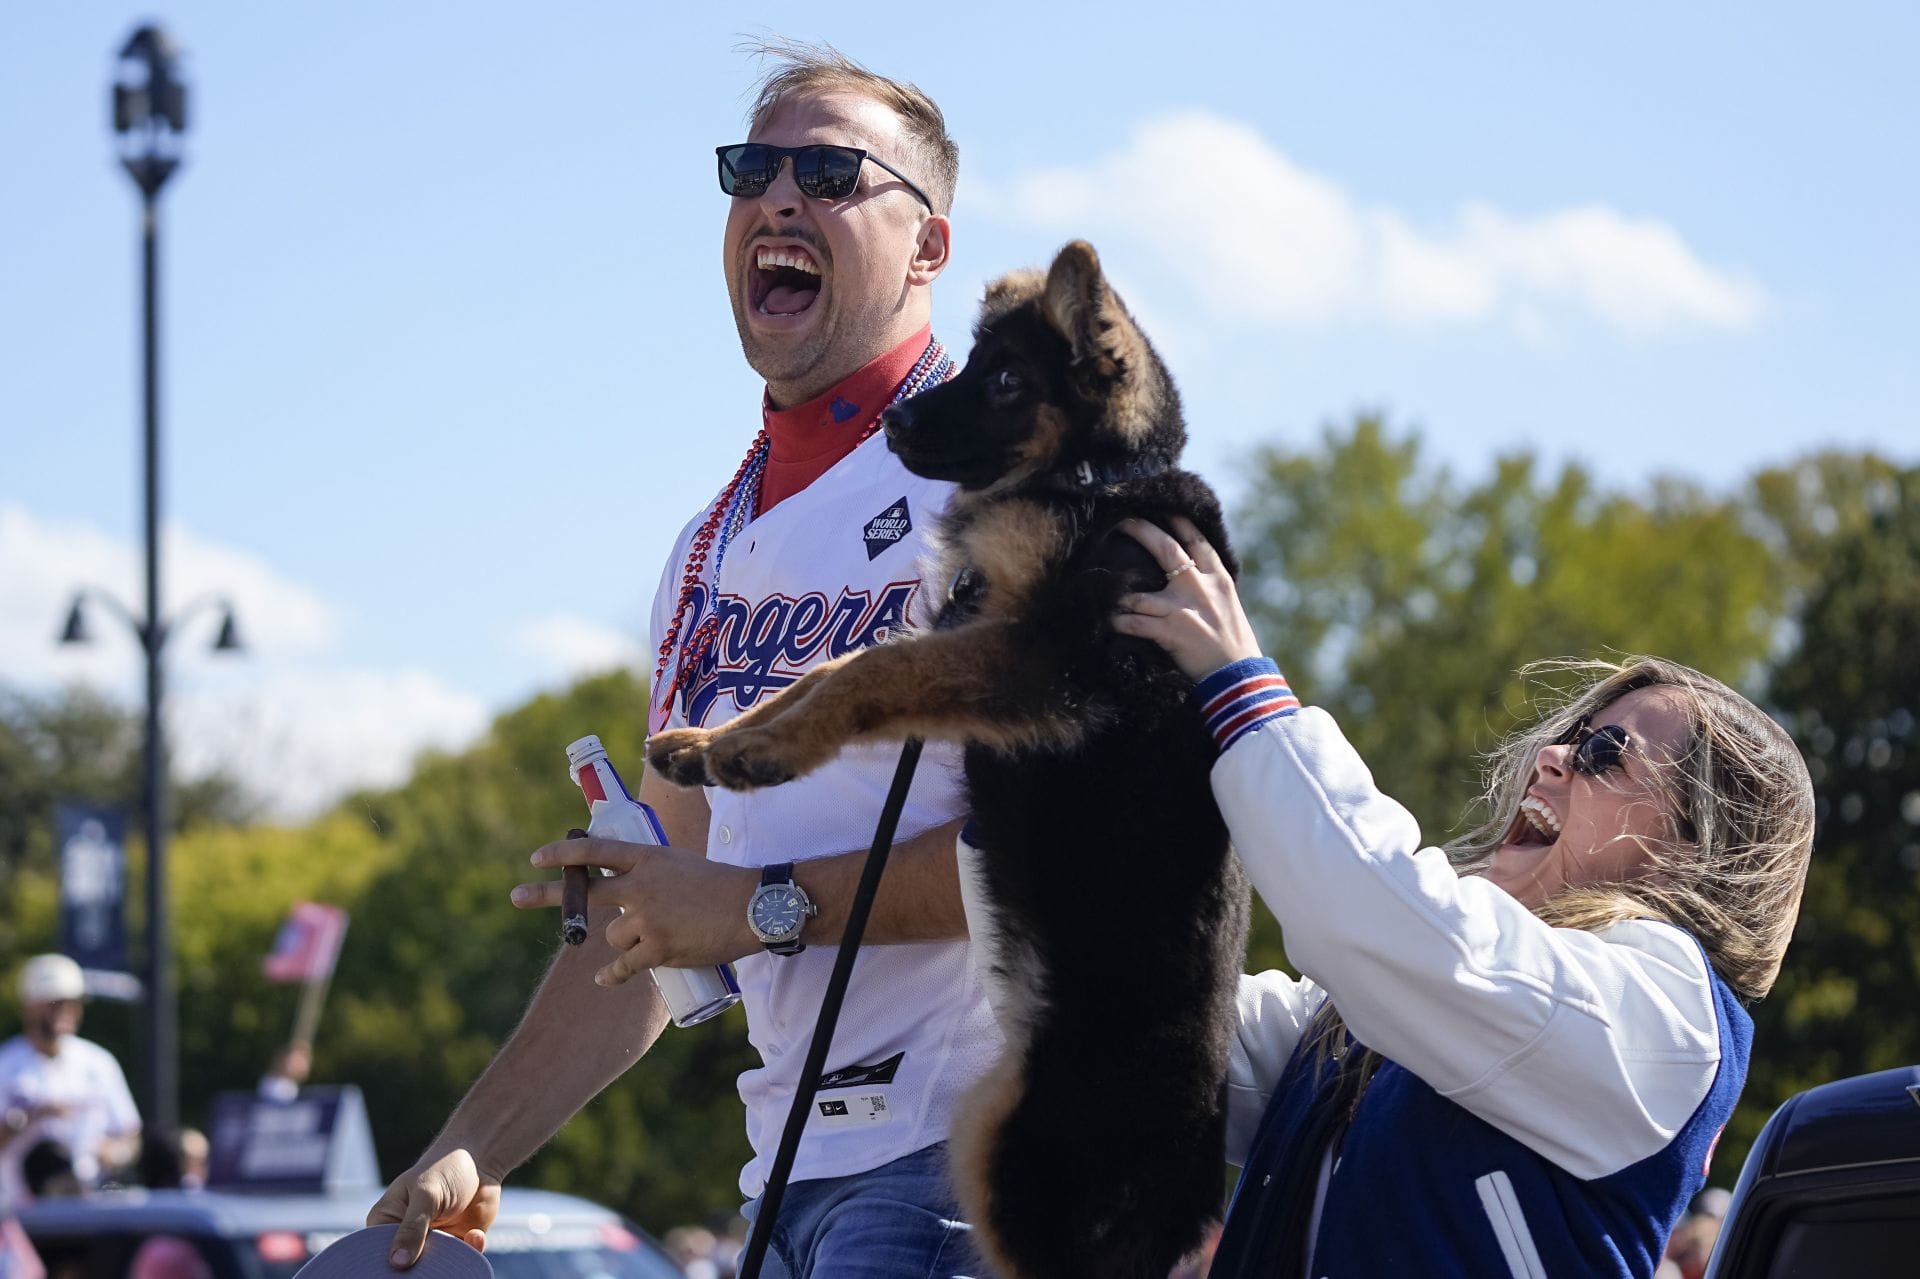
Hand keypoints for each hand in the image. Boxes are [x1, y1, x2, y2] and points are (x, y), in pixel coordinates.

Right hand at [366, 1148, 499, 1266]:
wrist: (479, 1161)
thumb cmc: (443, 1170)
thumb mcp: (426, 1195)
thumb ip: (413, 1227)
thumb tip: (397, 1262)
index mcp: (385, 1223)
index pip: (377, 1252)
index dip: (387, 1265)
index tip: (402, 1269)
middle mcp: (406, 1238)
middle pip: (405, 1268)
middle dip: (419, 1271)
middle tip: (432, 1266)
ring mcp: (434, 1243)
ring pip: (435, 1268)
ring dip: (447, 1264)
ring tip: (456, 1248)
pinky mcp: (459, 1244)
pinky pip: (464, 1259)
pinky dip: (471, 1251)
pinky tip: (475, 1234)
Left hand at [511, 838, 758, 985]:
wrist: (753, 907)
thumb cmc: (721, 885)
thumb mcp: (680, 865)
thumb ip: (649, 876)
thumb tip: (622, 897)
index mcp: (647, 858)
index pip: (595, 852)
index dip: (563, 854)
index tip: (538, 858)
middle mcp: (641, 887)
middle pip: (584, 893)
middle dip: (545, 895)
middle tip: (515, 895)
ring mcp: (647, 920)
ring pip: (614, 937)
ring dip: (628, 941)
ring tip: (663, 935)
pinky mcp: (658, 950)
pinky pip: (623, 967)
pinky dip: (613, 974)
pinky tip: (604, 979)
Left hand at [1112, 516, 1264, 681]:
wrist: (1239, 676)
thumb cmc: (1233, 643)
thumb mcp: (1227, 605)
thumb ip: (1209, 586)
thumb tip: (1189, 572)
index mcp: (1218, 578)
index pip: (1197, 540)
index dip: (1178, 521)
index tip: (1162, 506)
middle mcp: (1199, 586)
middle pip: (1166, 548)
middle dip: (1142, 530)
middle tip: (1123, 521)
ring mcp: (1182, 608)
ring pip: (1139, 593)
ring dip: (1120, 595)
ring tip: (1105, 593)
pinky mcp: (1169, 631)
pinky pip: (1133, 623)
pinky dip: (1119, 622)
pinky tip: (1109, 621)